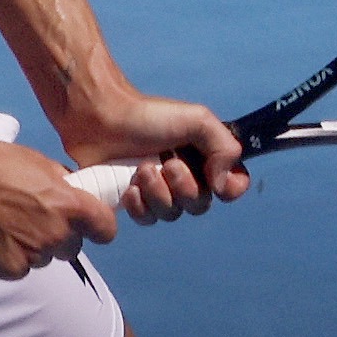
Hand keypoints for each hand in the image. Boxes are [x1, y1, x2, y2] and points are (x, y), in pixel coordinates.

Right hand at [0, 132, 119, 278]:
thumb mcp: (37, 162)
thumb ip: (63, 183)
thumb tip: (76, 192)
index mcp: (69, 205)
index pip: (106, 229)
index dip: (99, 227)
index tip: (90, 226)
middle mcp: (57, 233)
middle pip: (72, 246)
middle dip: (59, 235)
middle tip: (33, 218)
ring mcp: (34, 254)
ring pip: (46, 257)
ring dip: (34, 246)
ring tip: (8, 224)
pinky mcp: (11, 269)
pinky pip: (22, 268)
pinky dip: (13, 257)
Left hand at [62, 93, 249, 225]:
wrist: (101, 118)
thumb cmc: (149, 116)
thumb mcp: (197, 120)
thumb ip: (224, 147)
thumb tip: (223, 185)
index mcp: (206, 157)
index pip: (234, 186)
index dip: (230, 189)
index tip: (214, 178)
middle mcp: (187, 177)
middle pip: (200, 205)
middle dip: (184, 186)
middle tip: (166, 163)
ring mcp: (159, 191)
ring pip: (172, 214)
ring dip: (158, 193)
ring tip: (142, 168)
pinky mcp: (134, 201)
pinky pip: (147, 220)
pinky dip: (140, 205)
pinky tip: (129, 187)